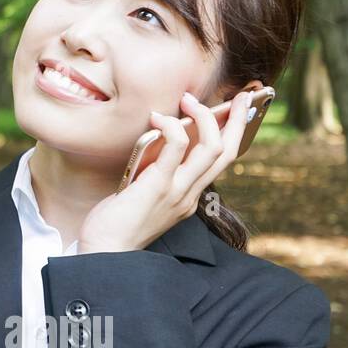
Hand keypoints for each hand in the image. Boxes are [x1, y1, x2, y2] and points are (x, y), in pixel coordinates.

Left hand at [77, 90, 254, 252]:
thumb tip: (158, 138)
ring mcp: (178, 192)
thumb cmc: (118, 222)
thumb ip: (156, 170)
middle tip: (241, 95)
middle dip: (239, 121)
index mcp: (190, 197)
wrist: (105, 252)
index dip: (233, 134)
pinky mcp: (159, 187)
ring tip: (188, 100)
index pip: (221, 162)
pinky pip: (177, 147)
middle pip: (227, 152)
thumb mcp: (145, 193)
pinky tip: (157, 118)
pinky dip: (172, 127)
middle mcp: (190, 195)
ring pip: (212, 148)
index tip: (239, 110)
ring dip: (205, 117)